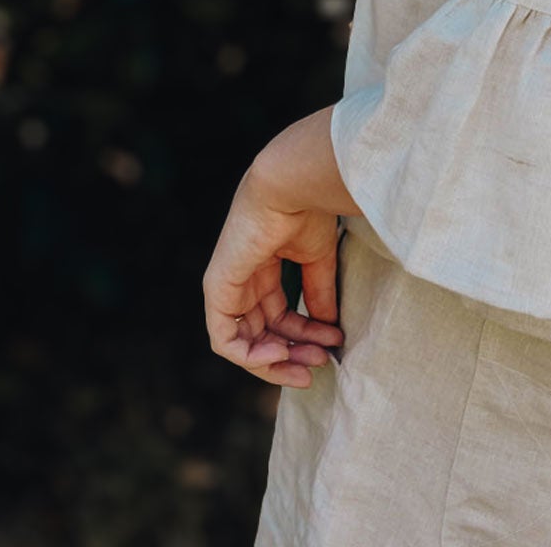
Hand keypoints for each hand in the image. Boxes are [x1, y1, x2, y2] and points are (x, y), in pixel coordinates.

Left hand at [204, 107, 355, 386]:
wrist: (289, 187)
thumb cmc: (305, 211)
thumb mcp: (317, 260)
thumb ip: (318, 295)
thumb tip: (330, 331)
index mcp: (262, 268)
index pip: (277, 316)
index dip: (304, 336)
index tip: (333, 345)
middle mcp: (241, 280)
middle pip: (262, 334)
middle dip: (293, 352)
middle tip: (321, 364)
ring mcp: (226, 287)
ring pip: (244, 344)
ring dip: (277, 360)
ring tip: (309, 362)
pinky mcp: (216, 290)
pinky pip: (225, 340)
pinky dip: (251, 356)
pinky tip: (280, 354)